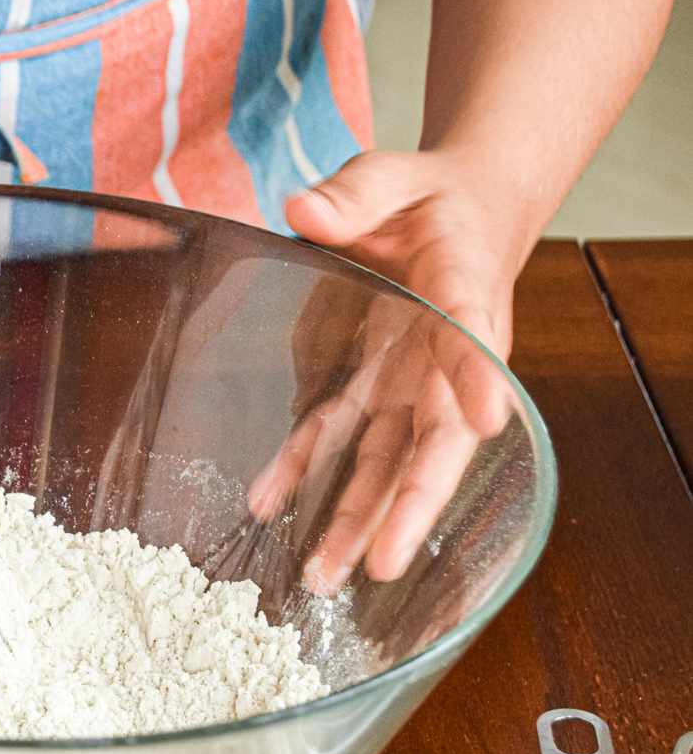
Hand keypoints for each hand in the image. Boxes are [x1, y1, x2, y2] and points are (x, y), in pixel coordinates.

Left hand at [248, 149, 522, 593]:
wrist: (446, 217)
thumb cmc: (424, 198)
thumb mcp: (391, 176)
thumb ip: (353, 194)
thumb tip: (304, 209)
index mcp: (462, 290)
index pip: (476, 333)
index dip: (478, 375)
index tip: (486, 417)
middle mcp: (441, 356)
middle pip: (436, 437)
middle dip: (411, 503)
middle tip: (387, 561)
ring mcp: (406, 382)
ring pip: (386, 461)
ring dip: (356, 521)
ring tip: (325, 577)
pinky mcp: (368, 389)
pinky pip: (335, 440)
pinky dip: (303, 474)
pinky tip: (268, 506)